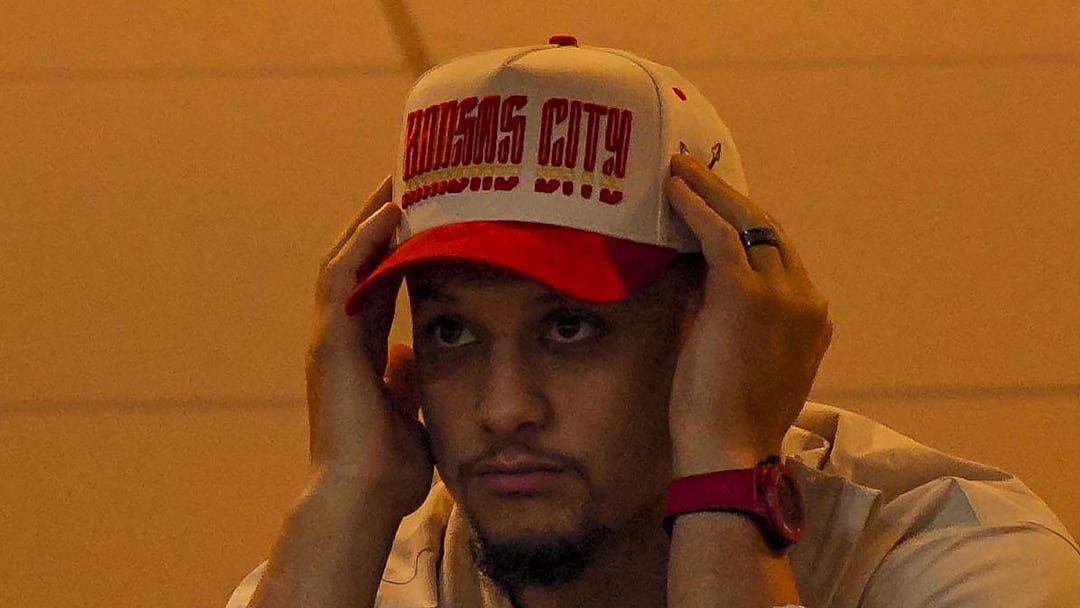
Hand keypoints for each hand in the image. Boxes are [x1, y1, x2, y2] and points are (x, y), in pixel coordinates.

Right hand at [306, 176, 432, 514]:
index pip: (376, 281)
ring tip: (400, 177)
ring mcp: (330, 338)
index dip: (395, 245)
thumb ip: (408, 381)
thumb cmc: (387, 470)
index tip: (422, 211)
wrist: (363, 500)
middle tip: (410, 176)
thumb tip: (412, 353)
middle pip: (357, 260)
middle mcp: (339, 338)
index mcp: (359, 352)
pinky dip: (364, 242)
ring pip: (345, 257)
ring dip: (372, 217)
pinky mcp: (330, 343)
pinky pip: (342, 277)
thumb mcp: (410, 414)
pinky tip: (390, 212)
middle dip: (381, 217)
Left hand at [664, 154, 832, 474]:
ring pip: (747, 223)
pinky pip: (721, 235)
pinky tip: (675, 189)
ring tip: (679, 169)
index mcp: (812, 318)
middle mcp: (806, 298)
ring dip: (711, 191)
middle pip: (767, 229)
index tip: (715, 204)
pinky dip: (697, 207)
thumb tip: (696, 272)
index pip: (778, 254)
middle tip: (695, 170)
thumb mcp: (742, 356)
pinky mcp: (747, 294)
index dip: (744, 223)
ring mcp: (782, 294)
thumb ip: (731, 313)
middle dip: (729, 196)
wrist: (729, 451)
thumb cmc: (725, 417)